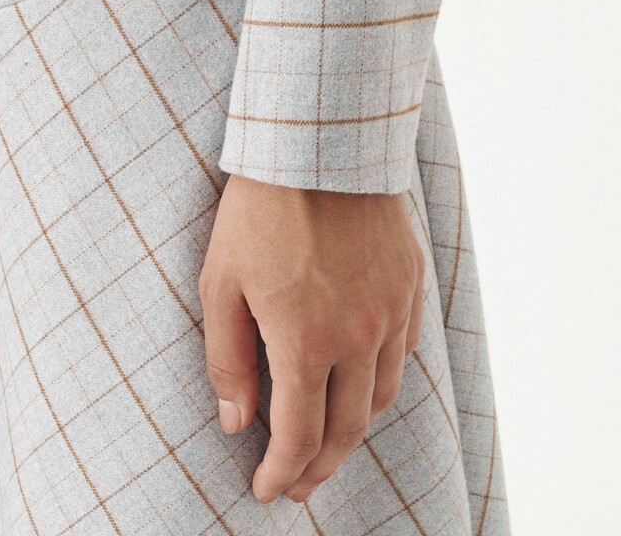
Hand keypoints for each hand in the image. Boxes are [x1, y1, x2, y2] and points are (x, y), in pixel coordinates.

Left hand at [198, 174, 424, 503]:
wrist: (319, 143)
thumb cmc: (260, 209)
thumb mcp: (221, 282)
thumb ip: (228, 358)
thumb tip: (236, 421)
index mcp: (307, 341)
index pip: (299, 436)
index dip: (281, 473)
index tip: (265, 489)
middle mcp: (359, 336)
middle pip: (347, 429)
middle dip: (319, 466)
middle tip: (298, 483)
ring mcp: (392, 309)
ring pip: (383, 396)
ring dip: (354, 428)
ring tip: (328, 439)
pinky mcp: (410, 282)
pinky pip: (404, 350)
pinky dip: (382, 379)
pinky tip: (362, 379)